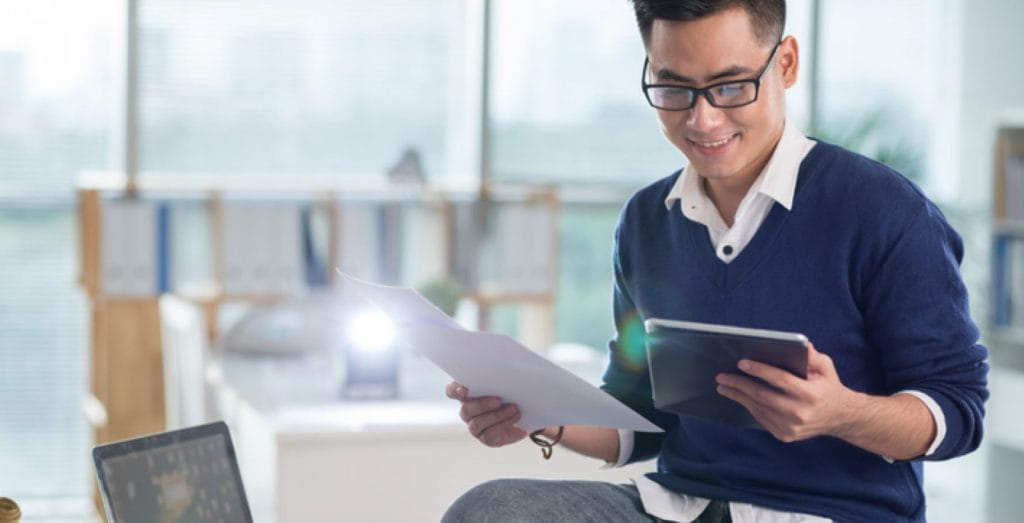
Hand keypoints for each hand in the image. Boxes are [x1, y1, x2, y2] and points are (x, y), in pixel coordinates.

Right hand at [445, 382, 527, 447]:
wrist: (526, 412)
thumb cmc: (512, 393)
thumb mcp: (505, 383)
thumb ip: (497, 377)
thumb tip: (502, 369)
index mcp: (467, 394)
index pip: (452, 391)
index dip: (455, 391)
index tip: (464, 390)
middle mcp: (468, 411)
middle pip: (465, 409)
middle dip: (482, 405)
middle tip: (499, 400)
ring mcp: (475, 426)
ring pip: (477, 423)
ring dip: (497, 416)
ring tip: (513, 409)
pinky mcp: (486, 438)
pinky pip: (489, 434)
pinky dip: (504, 424)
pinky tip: (516, 417)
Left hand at [715, 343, 861, 442]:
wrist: (840, 419)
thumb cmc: (829, 388)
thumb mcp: (827, 368)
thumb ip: (813, 357)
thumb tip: (802, 345)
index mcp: (811, 394)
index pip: (780, 380)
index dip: (760, 370)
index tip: (741, 363)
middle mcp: (800, 413)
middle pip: (763, 396)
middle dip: (739, 384)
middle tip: (722, 376)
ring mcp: (792, 427)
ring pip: (758, 408)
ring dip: (738, 396)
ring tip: (724, 386)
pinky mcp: (785, 435)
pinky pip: (761, 418)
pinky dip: (749, 406)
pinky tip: (739, 397)